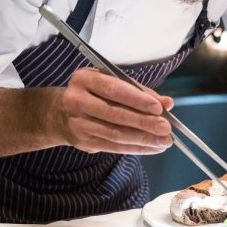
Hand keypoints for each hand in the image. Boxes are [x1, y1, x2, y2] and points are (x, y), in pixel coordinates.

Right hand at [58, 67, 173, 154]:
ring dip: (143, 139)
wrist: (59, 112)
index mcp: (85, 79)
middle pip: (115, 114)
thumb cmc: (92, 93)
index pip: (114, 90)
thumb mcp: (110, 82)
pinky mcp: (82, 141)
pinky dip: (135, 148)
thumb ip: (139, 91)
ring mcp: (78, 123)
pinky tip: (151, 148)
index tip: (159, 108)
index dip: (138, 100)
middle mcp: (77, 100)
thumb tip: (167, 103)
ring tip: (163, 141)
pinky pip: (112, 147)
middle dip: (144, 123)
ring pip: (115, 134)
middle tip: (166, 128)